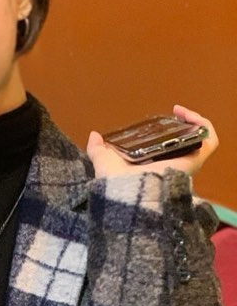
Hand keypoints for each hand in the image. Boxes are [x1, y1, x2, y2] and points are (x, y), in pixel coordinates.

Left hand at [87, 105, 218, 178]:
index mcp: (153, 166)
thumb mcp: (103, 160)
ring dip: (196, 122)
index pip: (168, 149)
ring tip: (181, 112)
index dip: (168, 133)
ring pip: (201, 140)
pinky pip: (210, 140)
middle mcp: (171, 165)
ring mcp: (185, 163)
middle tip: (175, 113)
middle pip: (187, 144)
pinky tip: (188, 115)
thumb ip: (98, 149)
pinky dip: (204, 125)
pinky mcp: (194, 160)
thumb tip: (94, 135)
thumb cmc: (115, 181)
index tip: (161, 119)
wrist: (126, 193)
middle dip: (184, 126)